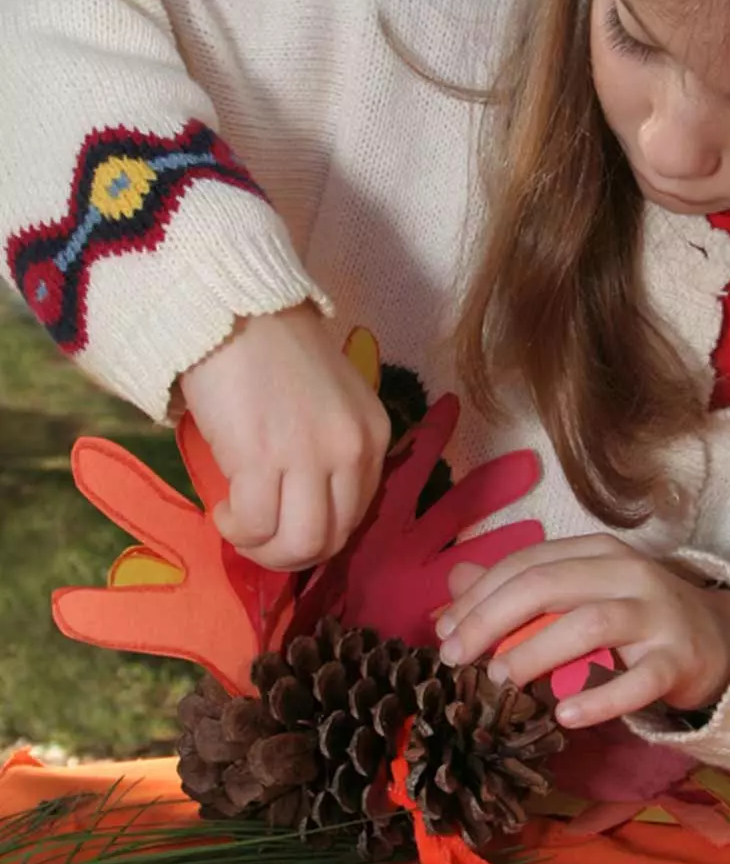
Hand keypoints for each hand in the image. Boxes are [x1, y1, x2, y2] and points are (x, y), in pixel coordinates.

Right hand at [178, 304, 391, 570]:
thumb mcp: (328, 402)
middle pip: (332, 539)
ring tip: (239, 526)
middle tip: (258, 536)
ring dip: (264, 550)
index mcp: (373, 435)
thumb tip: (301, 504)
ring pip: (300, 544)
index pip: (357, 514)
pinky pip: (255, 525)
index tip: (285, 524)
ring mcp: (310, 456)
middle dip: (290, 554)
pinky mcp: (263, 458)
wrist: (235, 309)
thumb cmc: (274, 351)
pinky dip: (236, 529)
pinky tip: (223, 508)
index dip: (317, 532)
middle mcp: (352, 450)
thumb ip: (329, 449)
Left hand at [434, 535, 729, 728]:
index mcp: (597, 551)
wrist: (721, 640)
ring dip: (536, 652)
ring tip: (498, 680)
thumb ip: (520, 586)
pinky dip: (599, 699)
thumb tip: (453, 583)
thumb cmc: (636, 617)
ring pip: (589, 624)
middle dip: (492, 619)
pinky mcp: (679, 660)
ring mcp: (657, 615)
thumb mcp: (579, 592)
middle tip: (455, 657)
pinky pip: (638, 680)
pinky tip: (564, 717)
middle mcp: (627, 572)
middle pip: (549, 584)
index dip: (479, 595)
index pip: (527, 563)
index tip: (442, 631)